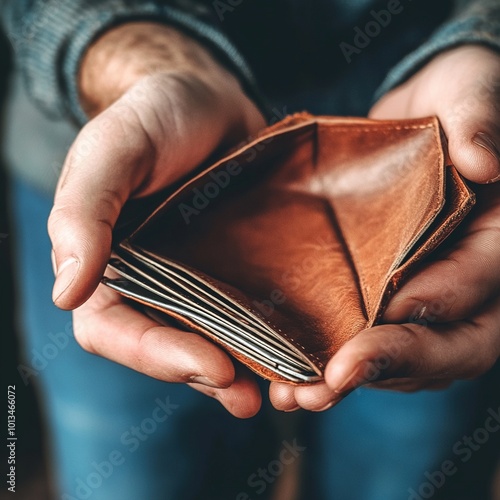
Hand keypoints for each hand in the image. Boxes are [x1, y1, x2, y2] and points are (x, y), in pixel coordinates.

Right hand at [48, 23, 265, 417]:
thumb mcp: (115, 148)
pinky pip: (245, 311)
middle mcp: (148, 280)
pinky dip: (263, 338)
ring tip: (277, 392)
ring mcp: (194, 278)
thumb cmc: (156, 115)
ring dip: (238, 371)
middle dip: (202, 374)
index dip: (153, 355)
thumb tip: (66, 292)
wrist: (212, 101)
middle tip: (246, 396)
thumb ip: (83, 211)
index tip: (209, 366)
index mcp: (105, 263)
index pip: (112, 328)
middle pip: (164, 345)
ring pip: (208, 338)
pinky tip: (292, 352)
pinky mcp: (234, 269)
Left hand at [270, 45, 499, 411]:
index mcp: (498, 242)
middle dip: (388, 364)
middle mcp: (467, 284)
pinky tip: (285, 376)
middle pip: (444, 344)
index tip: (392, 309)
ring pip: (400, 357)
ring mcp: (424, 297)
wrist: (416, 121)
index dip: (439, 298)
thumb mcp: (470, 92)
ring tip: (294, 394)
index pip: (478, 283)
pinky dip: (329, 363)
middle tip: (329, 383)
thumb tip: (484, 161)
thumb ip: (480, 117)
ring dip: (349, 380)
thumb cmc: (454, 102)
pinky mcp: (381, 297)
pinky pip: (365, 341)